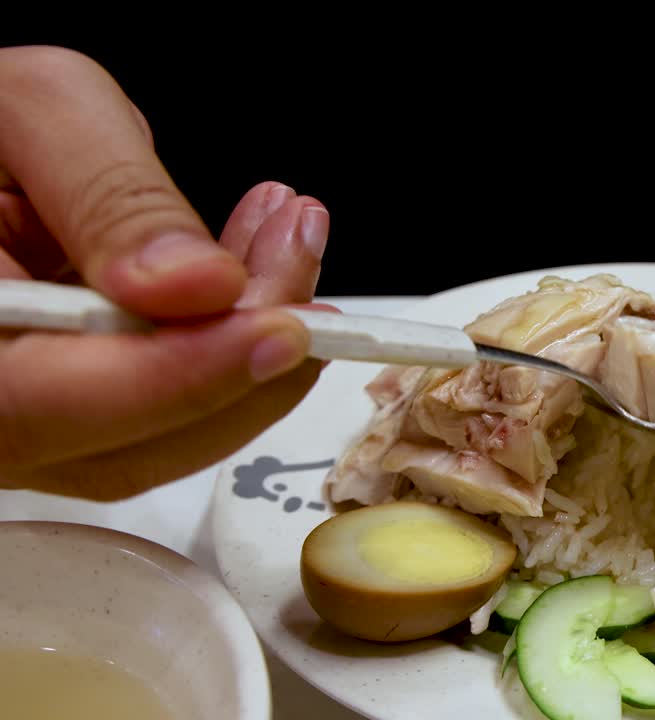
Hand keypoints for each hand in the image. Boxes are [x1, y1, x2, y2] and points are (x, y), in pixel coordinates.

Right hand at [0, 45, 330, 499]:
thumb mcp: (29, 112)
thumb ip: (114, 199)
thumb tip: (202, 285)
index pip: (45, 406)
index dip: (182, 378)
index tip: (282, 329)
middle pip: (125, 448)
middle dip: (244, 360)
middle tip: (298, 256)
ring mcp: (24, 420)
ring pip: (156, 439)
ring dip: (248, 347)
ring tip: (287, 237)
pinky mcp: (68, 408)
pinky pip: (157, 408)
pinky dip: (222, 346)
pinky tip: (251, 265)